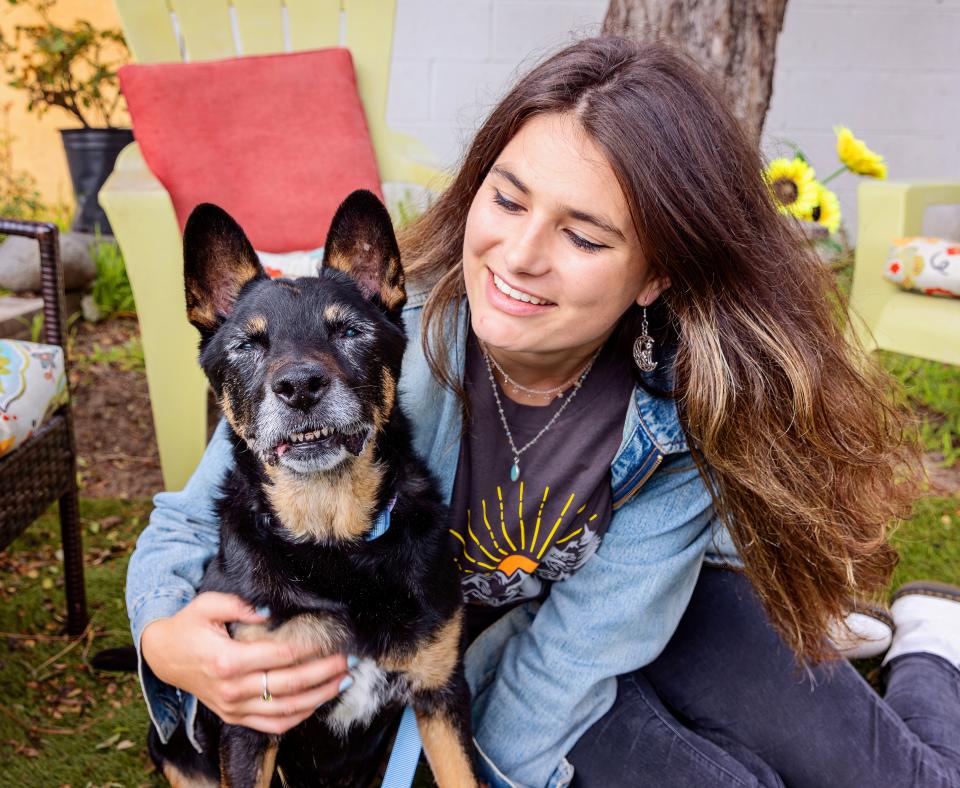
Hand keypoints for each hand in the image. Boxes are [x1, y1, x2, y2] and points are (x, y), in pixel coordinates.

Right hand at [141, 592, 352, 733]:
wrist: (163, 657)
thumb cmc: (190, 626)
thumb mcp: (208, 604)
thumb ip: (241, 605)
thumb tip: (273, 610)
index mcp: (228, 660)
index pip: (281, 656)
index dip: (311, 649)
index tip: (334, 640)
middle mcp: (232, 689)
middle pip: (290, 684)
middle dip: (325, 673)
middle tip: (350, 660)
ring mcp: (233, 707)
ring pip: (285, 710)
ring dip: (319, 698)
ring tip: (344, 681)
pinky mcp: (234, 717)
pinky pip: (272, 725)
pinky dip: (298, 717)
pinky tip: (318, 702)